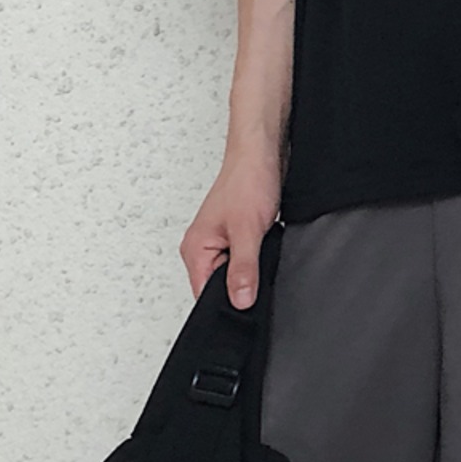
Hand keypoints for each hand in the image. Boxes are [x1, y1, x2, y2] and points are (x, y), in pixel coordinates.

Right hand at [180, 147, 281, 305]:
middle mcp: (203, 248)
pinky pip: (244, 261)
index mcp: (195, 250)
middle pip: (220, 289)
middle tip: (258, 272)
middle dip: (241, 287)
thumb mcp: (248, 233)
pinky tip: (265, 245)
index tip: (246, 306)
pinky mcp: (236, 237)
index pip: (204, 296)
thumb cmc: (247, 182)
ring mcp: (219, 242)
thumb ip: (243, 270)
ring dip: (250, 271)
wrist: (261, 155)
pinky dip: (257, 259)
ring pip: (235, 275)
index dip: (227, 305)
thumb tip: (240, 301)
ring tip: (260, 249)